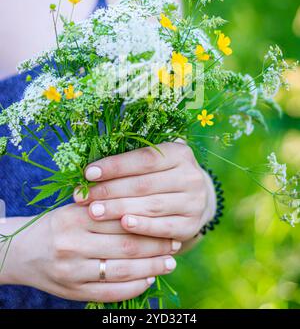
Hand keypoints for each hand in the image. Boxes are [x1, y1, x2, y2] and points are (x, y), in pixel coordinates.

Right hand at [0, 204, 177, 301]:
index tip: (167, 221)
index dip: (147, 222)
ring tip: (169, 262)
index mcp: (74, 218)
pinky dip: (134, 287)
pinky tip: (149, 279)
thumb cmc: (55, 226)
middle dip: (155, 246)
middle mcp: (72, 244)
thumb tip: (144, 208)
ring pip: (121, 270)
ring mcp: (72, 271)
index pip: (119, 219)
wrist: (21, 252)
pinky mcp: (73, 292)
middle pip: (125, 246)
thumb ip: (103, 209)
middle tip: (175, 244)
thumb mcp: (73, 209)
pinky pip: (110, 292)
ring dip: (151, 267)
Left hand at [75, 143, 216, 244]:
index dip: (115, 166)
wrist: (193, 199)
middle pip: (144, 184)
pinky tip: (122, 224)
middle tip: (83, 197)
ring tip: (94, 211)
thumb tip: (90, 170)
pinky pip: (163, 228)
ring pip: (151, 206)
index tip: (88, 173)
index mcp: (180, 153)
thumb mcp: (152, 162)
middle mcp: (191, 176)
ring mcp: (194, 202)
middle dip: (110, 190)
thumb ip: (129, 162)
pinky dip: (142, 227)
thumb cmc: (160, 175)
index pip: (144, 158)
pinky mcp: (191, 225)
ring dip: (119, 209)